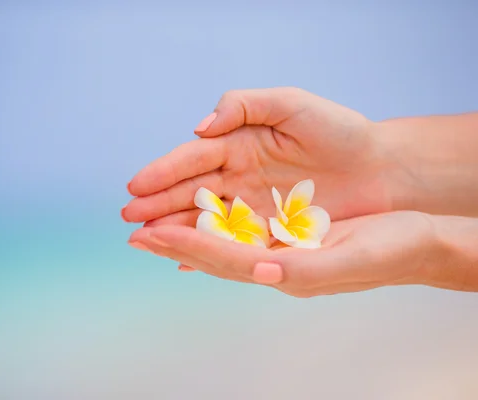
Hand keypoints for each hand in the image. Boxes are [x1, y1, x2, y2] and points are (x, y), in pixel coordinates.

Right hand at [122, 87, 396, 228]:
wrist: (383, 170)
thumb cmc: (340, 131)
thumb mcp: (291, 104)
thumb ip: (243, 105)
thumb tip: (199, 128)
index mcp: (239, 145)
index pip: (193, 159)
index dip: (164, 172)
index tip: (136, 186)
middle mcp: (239, 177)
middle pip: (191, 193)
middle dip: (158, 204)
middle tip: (129, 218)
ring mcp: (252, 207)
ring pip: (206, 221)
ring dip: (176, 230)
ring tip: (147, 241)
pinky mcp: (270, 233)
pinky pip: (233, 244)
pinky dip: (208, 253)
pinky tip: (185, 262)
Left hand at [128, 211, 445, 297]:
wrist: (416, 242)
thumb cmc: (390, 249)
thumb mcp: (348, 257)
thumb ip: (302, 268)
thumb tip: (261, 272)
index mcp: (286, 273)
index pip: (225, 259)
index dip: (187, 245)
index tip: (152, 234)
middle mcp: (275, 266)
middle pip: (214, 253)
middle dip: (173, 241)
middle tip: (134, 234)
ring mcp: (279, 253)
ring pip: (222, 242)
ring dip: (186, 233)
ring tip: (152, 228)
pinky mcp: (287, 238)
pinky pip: (241, 234)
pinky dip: (214, 230)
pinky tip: (197, 228)